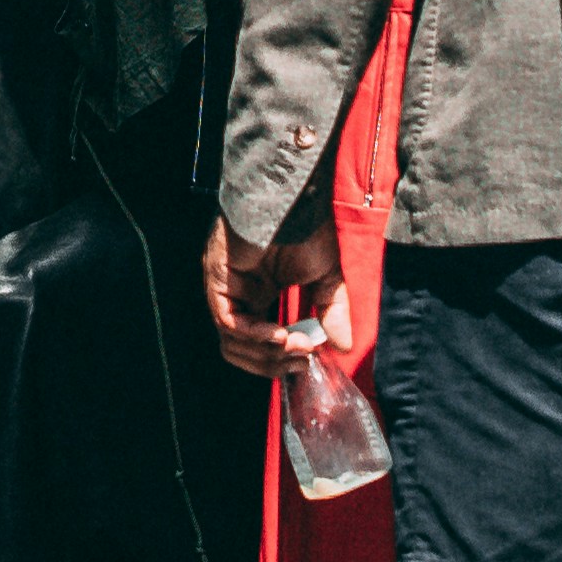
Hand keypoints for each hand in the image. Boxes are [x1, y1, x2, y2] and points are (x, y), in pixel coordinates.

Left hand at [199, 213, 333, 374]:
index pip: (257, 344)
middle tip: (303, 361)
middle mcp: (237, 294)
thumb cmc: (307, 227)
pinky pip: (229, 321)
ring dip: (266, 352)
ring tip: (296, 347)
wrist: (294, 198)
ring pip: (232, 342)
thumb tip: (344, 347)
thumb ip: (332, 312)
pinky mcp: (218, 279)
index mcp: (258, 293)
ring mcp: (225, 288)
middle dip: (274, 362)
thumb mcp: (327, 277)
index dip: (280, 359)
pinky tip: (281, 334)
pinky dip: (256, 334)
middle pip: (243, 350)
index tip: (309, 360)